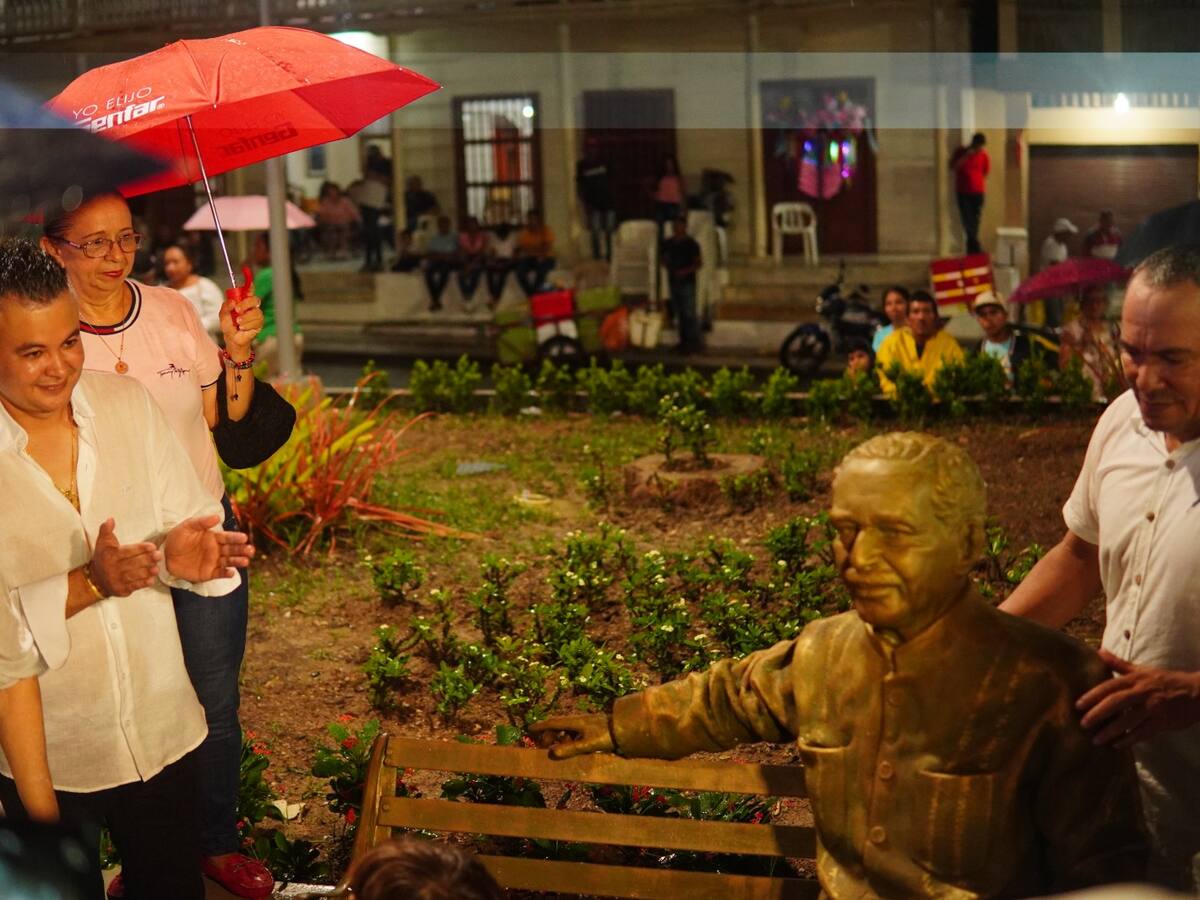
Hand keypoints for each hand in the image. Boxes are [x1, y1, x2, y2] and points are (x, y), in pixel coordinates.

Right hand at [89, 518, 160, 596]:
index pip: (127, 551)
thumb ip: (106, 531)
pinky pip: (134, 586)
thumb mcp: (102, 543)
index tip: (152, 547)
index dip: (140, 549)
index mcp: (110, 555)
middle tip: (158, 556)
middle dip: (147, 560)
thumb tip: (110, 519)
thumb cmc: (103, 559)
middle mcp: (113, 568)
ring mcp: (117, 580)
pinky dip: (143, 583)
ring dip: (147, 572)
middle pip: (133, 564)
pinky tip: (151, 579)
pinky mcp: (122, 590)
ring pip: (135, 575)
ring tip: (156, 568)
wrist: (95, 580)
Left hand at [163, 515, 254, 582]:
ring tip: (245, 562)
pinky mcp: (207, 573)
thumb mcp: (187, 526)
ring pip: (229, 562)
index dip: (236, 538)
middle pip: (232, 550)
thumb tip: (217, 517)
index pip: (228, 537)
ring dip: (238, 562)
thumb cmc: (177, 538)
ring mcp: (213, 562)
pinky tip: (231, 573)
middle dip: (242, 550)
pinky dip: (226, 574)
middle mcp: (216, 550)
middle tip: (250, 550)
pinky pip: (219, 574)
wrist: (164, 555)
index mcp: (213, 538)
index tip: (244, 538)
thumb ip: (201, 522)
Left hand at [221, 292, 263, 354]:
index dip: (250, 286)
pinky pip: (257, 322)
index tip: (250, 284)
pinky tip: (242, 327)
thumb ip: (226, 306)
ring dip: (245, 318)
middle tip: (237, 309)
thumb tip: (233, 301)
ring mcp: (256, 315)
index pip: (249, 291)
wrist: (232, 339)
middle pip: (255, 299)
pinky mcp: (259, 324)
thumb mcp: (223, 315)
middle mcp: (251, 307)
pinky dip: (247, 325)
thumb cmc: (229, 326)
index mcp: (242, 301)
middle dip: (246, 304)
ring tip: (238, 323)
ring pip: (256, 312)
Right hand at [528, 714, 613, 759]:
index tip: (529, 728)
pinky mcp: (590, 728)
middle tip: (543, 745)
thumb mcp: (587, 744)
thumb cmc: (606, 736)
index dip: (541, 726)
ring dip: (558, 738)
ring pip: (566, 730)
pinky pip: (573, 733)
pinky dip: (568, 739)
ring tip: (556, 749)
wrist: (624, 729)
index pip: (553, 723)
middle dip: (548, 734)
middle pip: (558, 726)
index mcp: (575, 722)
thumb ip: (570, 749)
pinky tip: (572, 748)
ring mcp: (584, 724)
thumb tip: (552, 752)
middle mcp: (578, 721)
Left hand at [1077, 649, 1199, 747]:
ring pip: (1129, 721)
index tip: (1078, 705)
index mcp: (1136, 679)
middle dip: (1098, 714)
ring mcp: (1153, 708)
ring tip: (1096, 740)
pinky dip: (1129, 740)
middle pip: (1116, 703)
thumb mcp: (1142, 670)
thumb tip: (1098, 651)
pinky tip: (1117, 745)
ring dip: (1111, 731)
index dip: (1093, 695)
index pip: (1110, 686)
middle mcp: (1143, 693)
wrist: (1197, 692)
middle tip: (1083, 724)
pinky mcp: (1163, 722)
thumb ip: (1119, 663)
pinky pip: (1143, 733)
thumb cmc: (1165, 680)